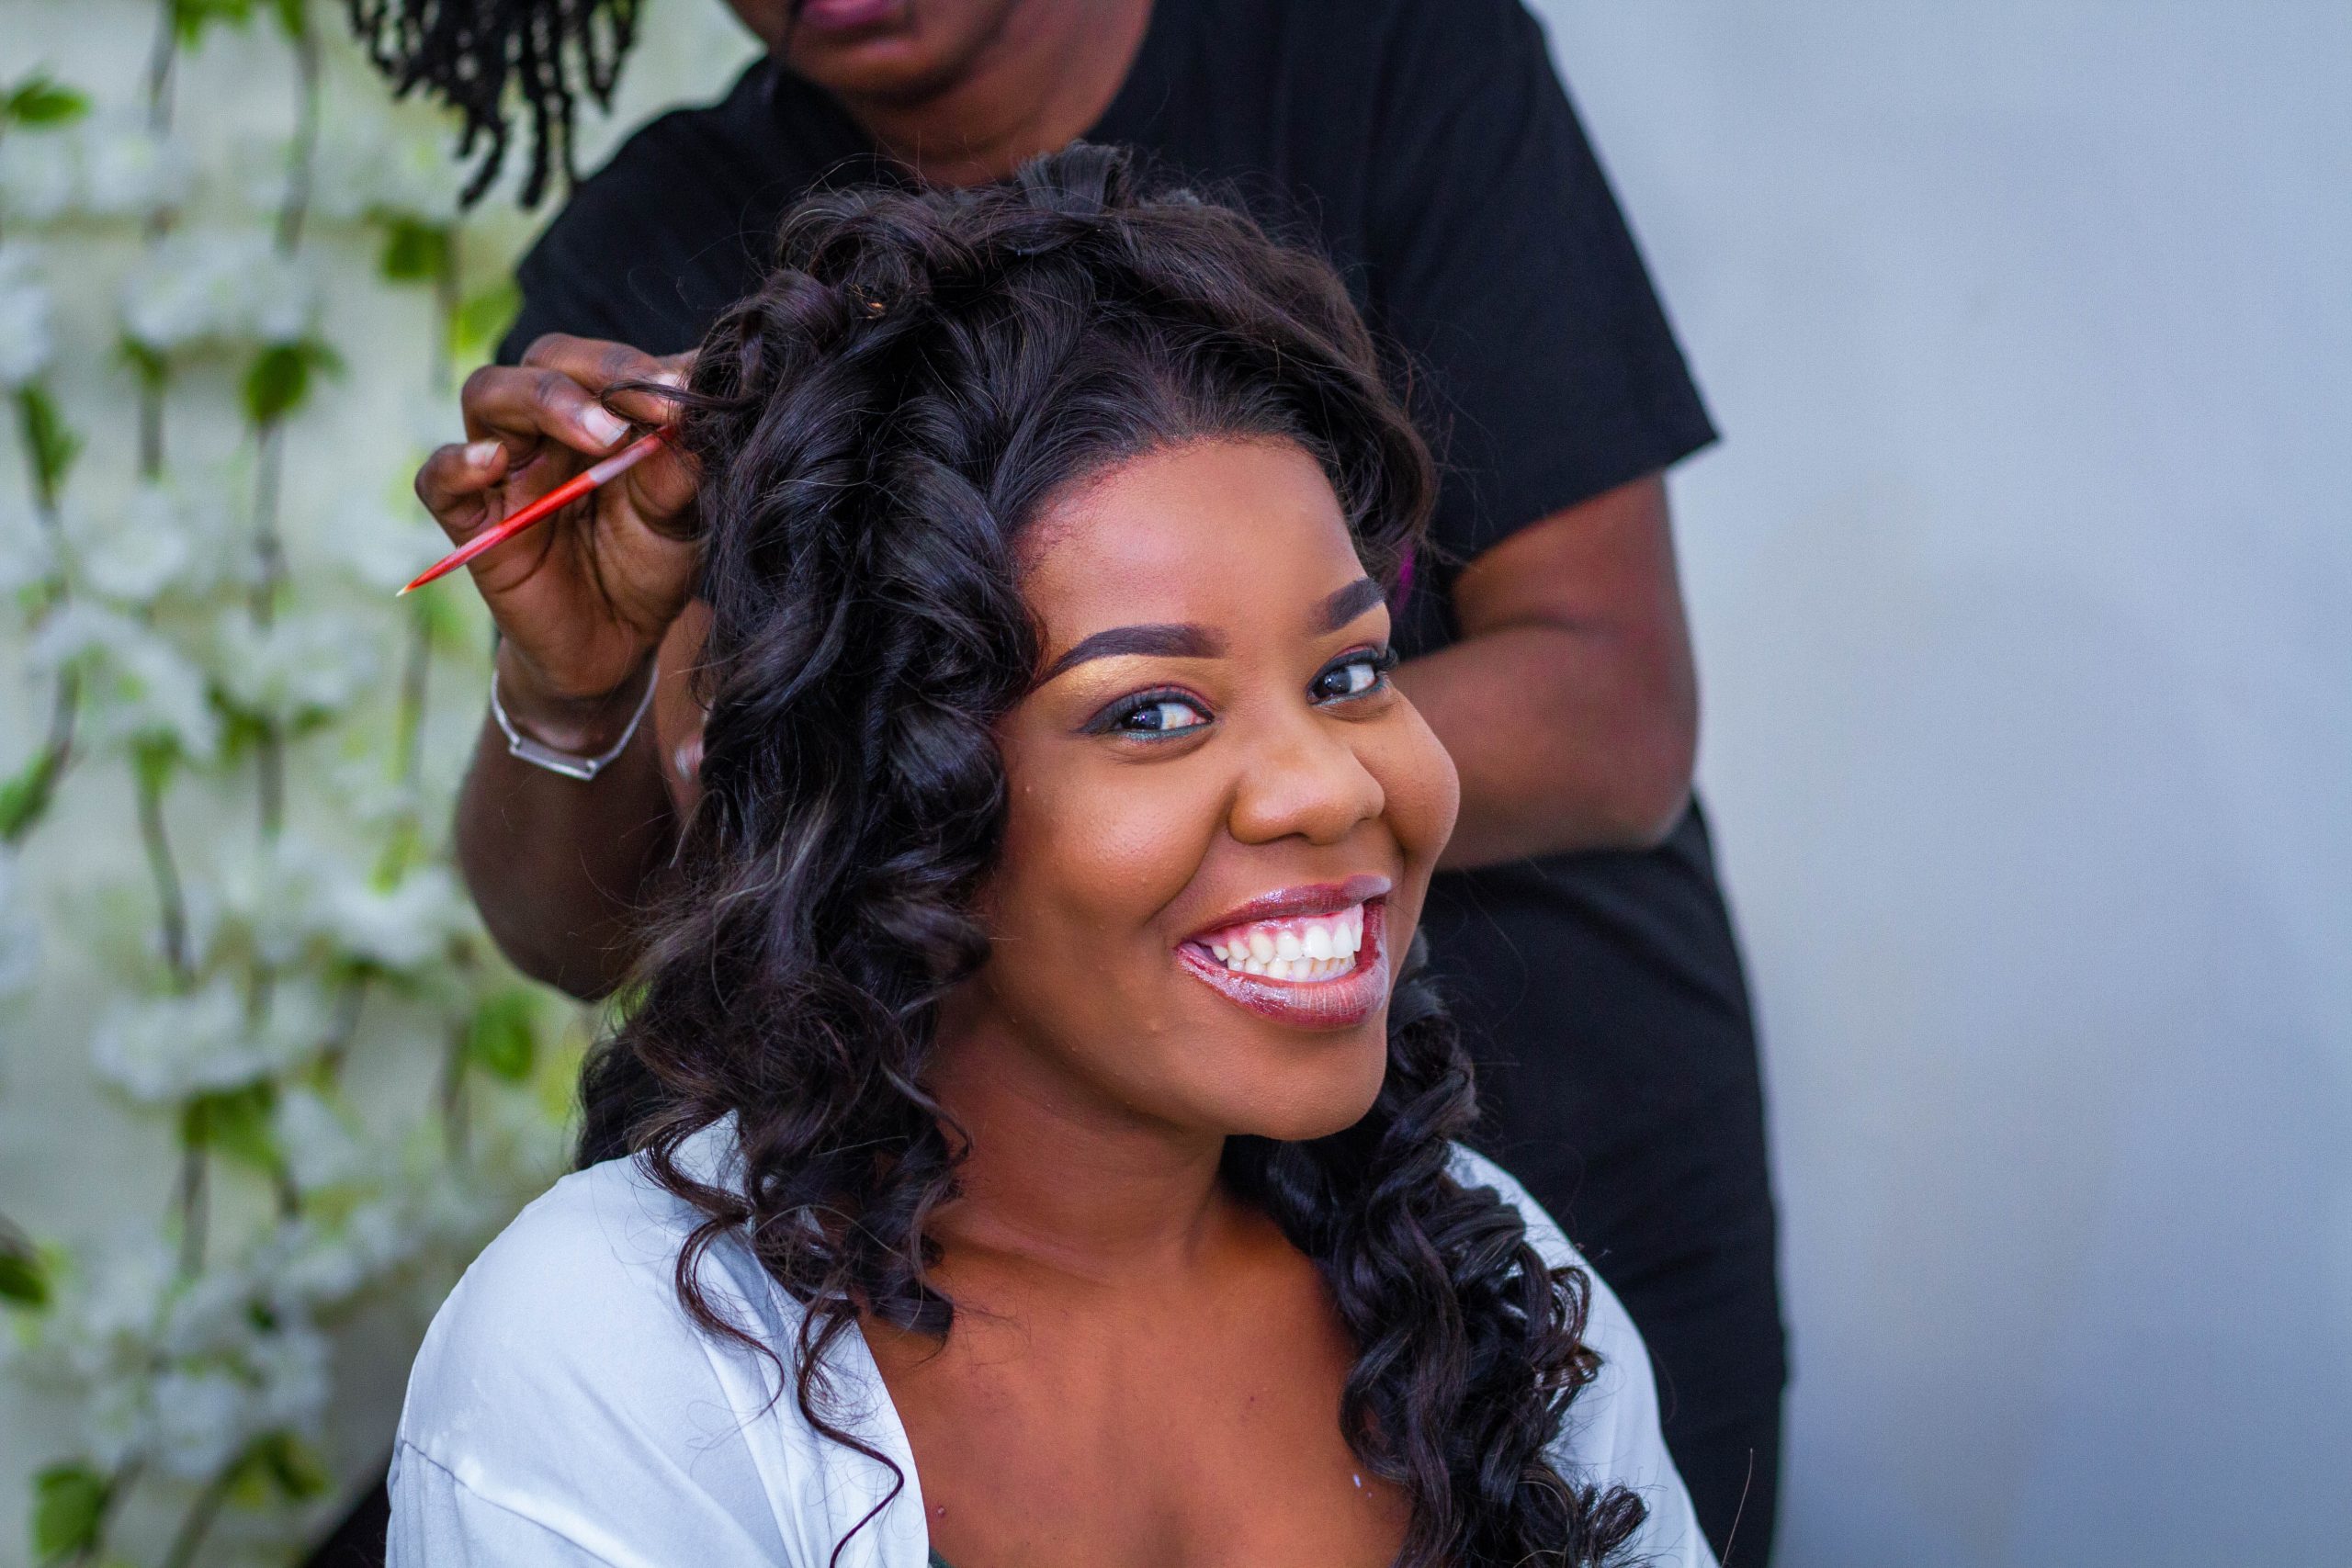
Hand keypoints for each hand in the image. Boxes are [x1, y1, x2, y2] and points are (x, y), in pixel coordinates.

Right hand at [416, 333, 700, 746]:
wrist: (617, 647)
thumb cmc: (648, 568)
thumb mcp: (681, 521)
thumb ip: (683, 467)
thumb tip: (702, 407)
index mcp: (603, 415)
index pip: (612, 362)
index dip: (650, 369)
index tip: (694, 391)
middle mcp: (548, 429)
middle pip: (548, 360)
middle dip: (602, 374)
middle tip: (657, 409)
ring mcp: (506, 469)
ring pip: (489, 395)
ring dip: (544, 401)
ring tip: (602, 435)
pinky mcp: (474, 520)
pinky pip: (441, 479)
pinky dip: (459, 462)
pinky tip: (494, 462)